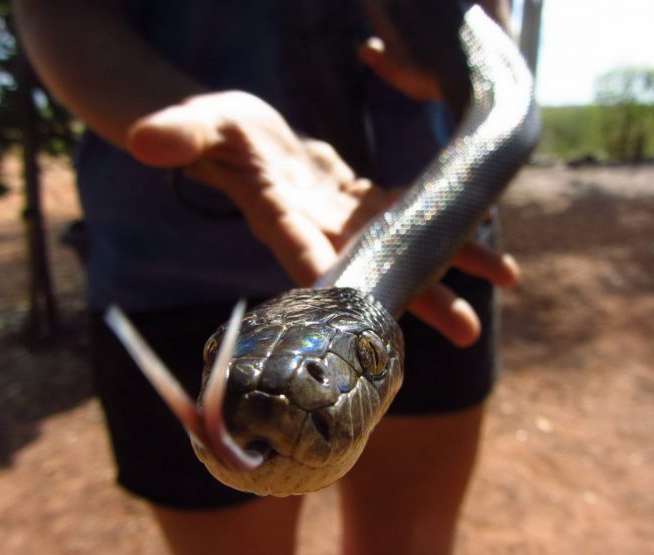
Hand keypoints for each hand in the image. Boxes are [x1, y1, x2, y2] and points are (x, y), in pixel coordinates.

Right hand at [128, 91, 517, 346]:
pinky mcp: (363, 205)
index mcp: (283, 222)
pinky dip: (445, 230)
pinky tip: (485, 236)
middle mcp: (321, 234)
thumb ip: (182, 135)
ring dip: (453, 265)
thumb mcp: (201, 126)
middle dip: (421, 299)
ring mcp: (347, 223)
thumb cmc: (213, 130)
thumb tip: (146, 139)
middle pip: (376, 276)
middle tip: (471, 329)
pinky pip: (410, 221)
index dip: (352, 293)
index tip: (387, 323)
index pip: (317, 264)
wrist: (235, 135)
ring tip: (508, 277)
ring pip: (405, 252)